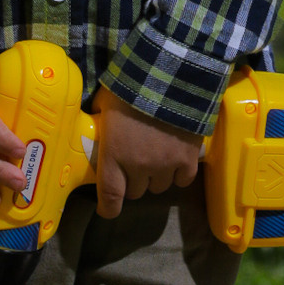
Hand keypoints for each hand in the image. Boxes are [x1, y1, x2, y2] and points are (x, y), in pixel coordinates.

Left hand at [92, 93, 201, 220]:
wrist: (170, 75)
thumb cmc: (131, 86)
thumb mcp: (105, 102)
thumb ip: (100, 120)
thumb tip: (94, 123)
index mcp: (113, 156)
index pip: (110, 196)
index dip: (108, 208)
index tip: (108, 209)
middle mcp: (138, 167)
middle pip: (135, 191)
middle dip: (133, 180)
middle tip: (134, 163)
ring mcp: (165, 165)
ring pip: (159, 187)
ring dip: (155, 176)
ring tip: (157, 157)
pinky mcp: (188, 159)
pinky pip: (183, 180)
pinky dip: (179, 173)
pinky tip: (177, 159)